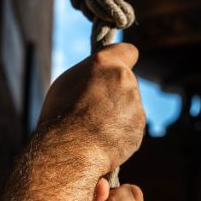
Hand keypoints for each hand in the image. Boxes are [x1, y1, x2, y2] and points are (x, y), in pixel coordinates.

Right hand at [38, 43, 145, 172]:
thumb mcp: (67, 81)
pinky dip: (122, 129)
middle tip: (95, 105)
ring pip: (130, 104)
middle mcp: (125, 80)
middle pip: (127, 81)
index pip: (129, 51)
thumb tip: (102, 74)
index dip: (123, 59)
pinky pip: (131, 124)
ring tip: (96, 125)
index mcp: (106, 64)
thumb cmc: (61, 115)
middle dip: (116, 90)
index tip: (119, 67)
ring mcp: (135, 104)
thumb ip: (92, 72)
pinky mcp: (139, 126)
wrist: (70, 149)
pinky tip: (104, 137)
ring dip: (119, 111)